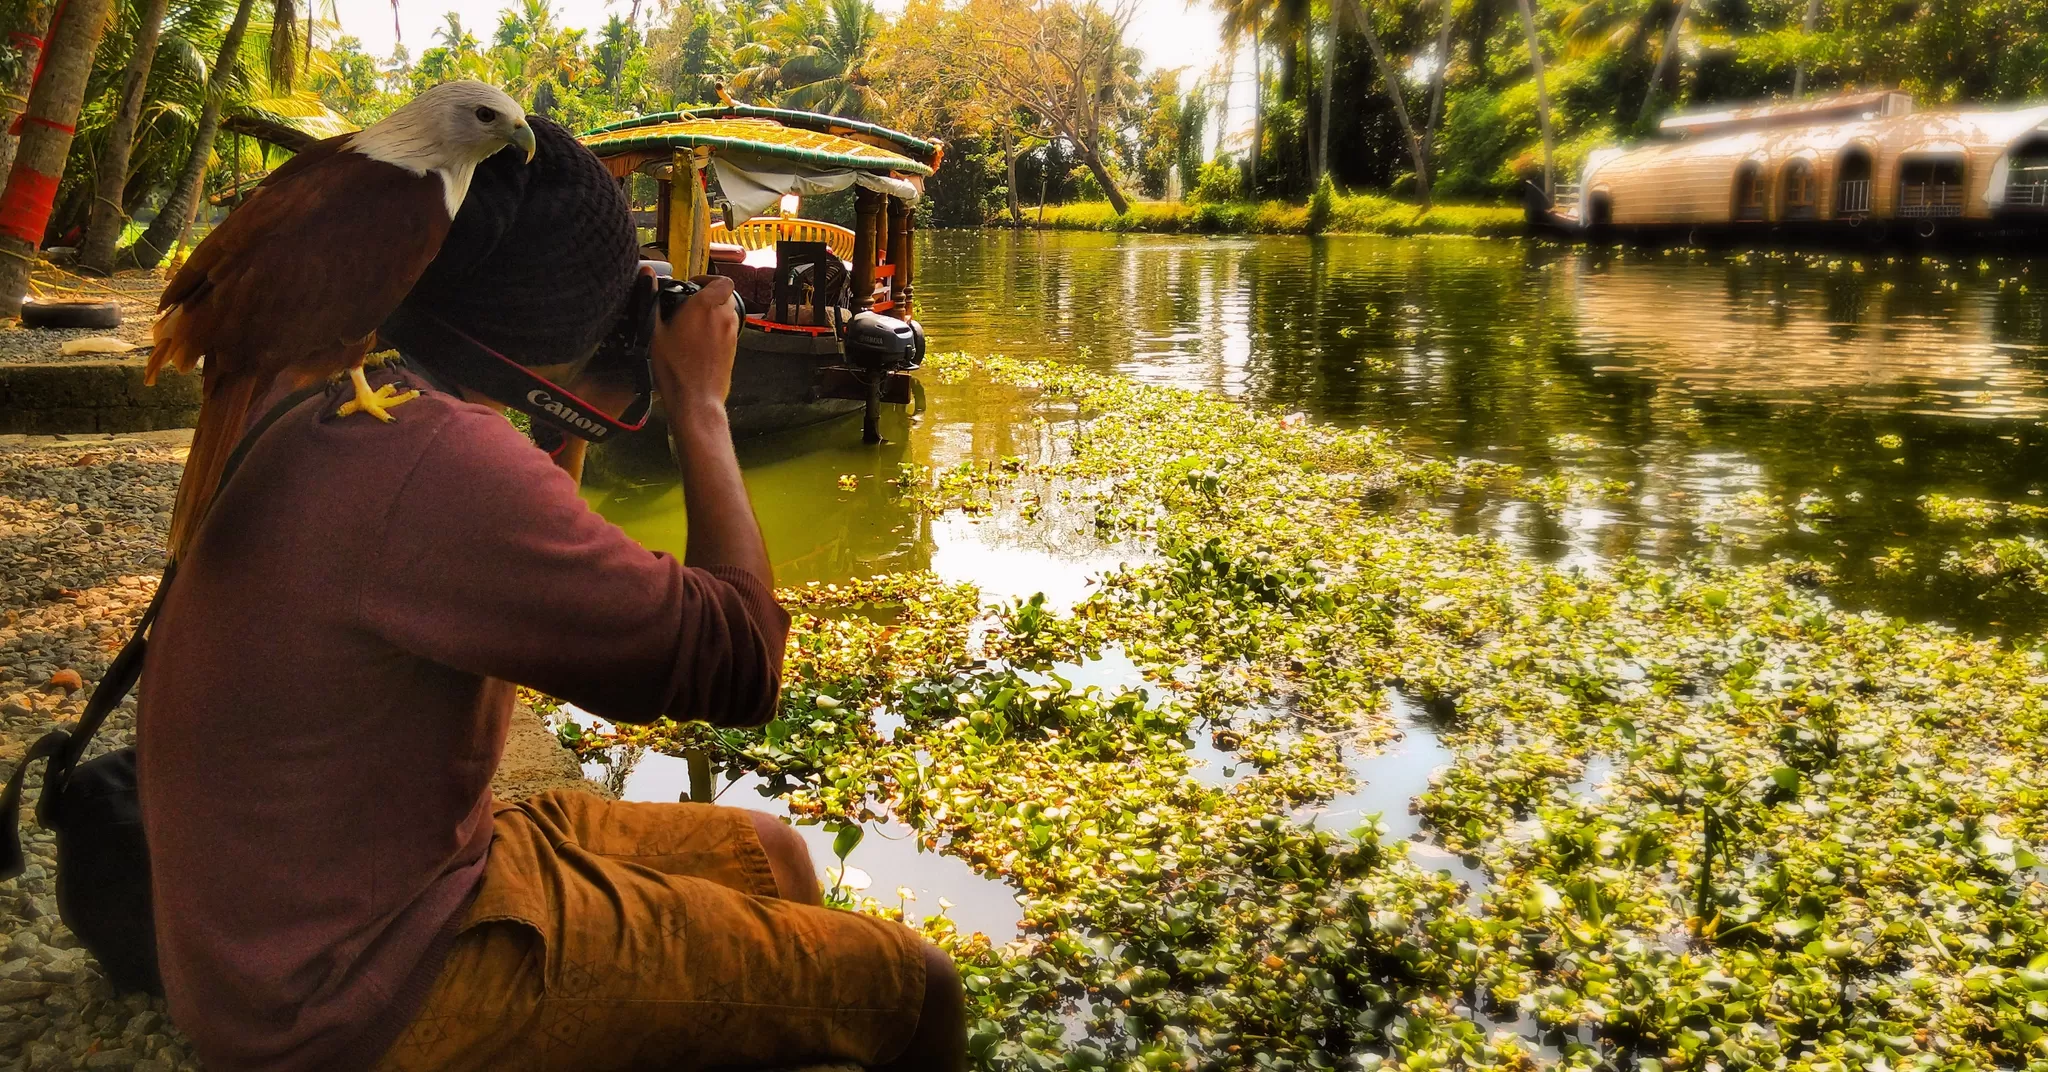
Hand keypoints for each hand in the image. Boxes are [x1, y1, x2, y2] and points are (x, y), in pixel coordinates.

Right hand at [651, 274, 739, 415]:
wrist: (695, 399)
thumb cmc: (674, 368)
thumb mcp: (654, 332)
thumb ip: (652, 299)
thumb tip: (646, 275)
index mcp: (705, 307)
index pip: (722, 281)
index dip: (709, 280)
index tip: (693, 286)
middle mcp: (723, 318)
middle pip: (725, 296)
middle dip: (710, 296)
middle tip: (691, 304)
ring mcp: (731, 334)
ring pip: (728, 313)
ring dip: (714, 313)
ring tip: (693, 323)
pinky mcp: (733, 350)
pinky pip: (728, 331)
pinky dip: (717, 329)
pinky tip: (698, 342)